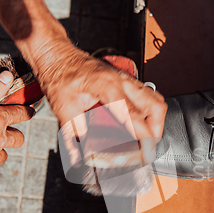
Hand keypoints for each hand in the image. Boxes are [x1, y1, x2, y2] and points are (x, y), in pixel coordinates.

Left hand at [35, 42, 166, 163]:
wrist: (58, 55)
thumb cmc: (60, 76)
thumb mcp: (63, 108)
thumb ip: (73, 134)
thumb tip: (78, 157)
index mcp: (108, 87)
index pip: (134, 116)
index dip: (144, 136)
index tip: (147, 152)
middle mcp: (123, 81)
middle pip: (155, 106)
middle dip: (156, 131)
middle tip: (148, 147)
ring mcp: (127, 79)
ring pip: (156, 100)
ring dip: (156, 121)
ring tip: (147, 137)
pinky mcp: (127, 80)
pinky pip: (149, 95)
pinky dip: (150, 112)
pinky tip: (141, 123)